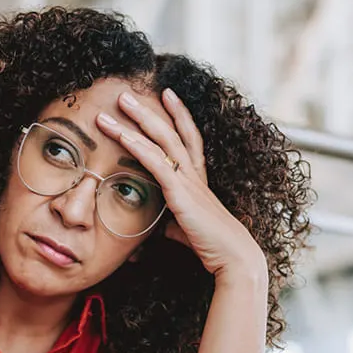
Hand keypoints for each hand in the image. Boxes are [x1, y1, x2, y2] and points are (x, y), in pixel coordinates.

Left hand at [96, 88, 266, 280]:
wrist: (233, 258)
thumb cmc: (212, 246)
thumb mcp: (187, 228)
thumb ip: (173, 221)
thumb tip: (162, 225)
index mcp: (198, 180)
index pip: (189, 138)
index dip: (179, 115)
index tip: (167, 94)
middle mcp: (195, 174)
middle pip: (171, 131)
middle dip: (149, 110)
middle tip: (127, 94)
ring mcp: (189, 181)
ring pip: (161, 140)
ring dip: (138, 120)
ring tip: (119, 102)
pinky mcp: (181, 193)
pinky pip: (156, 163)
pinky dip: (138, 147)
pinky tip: (122, 134)